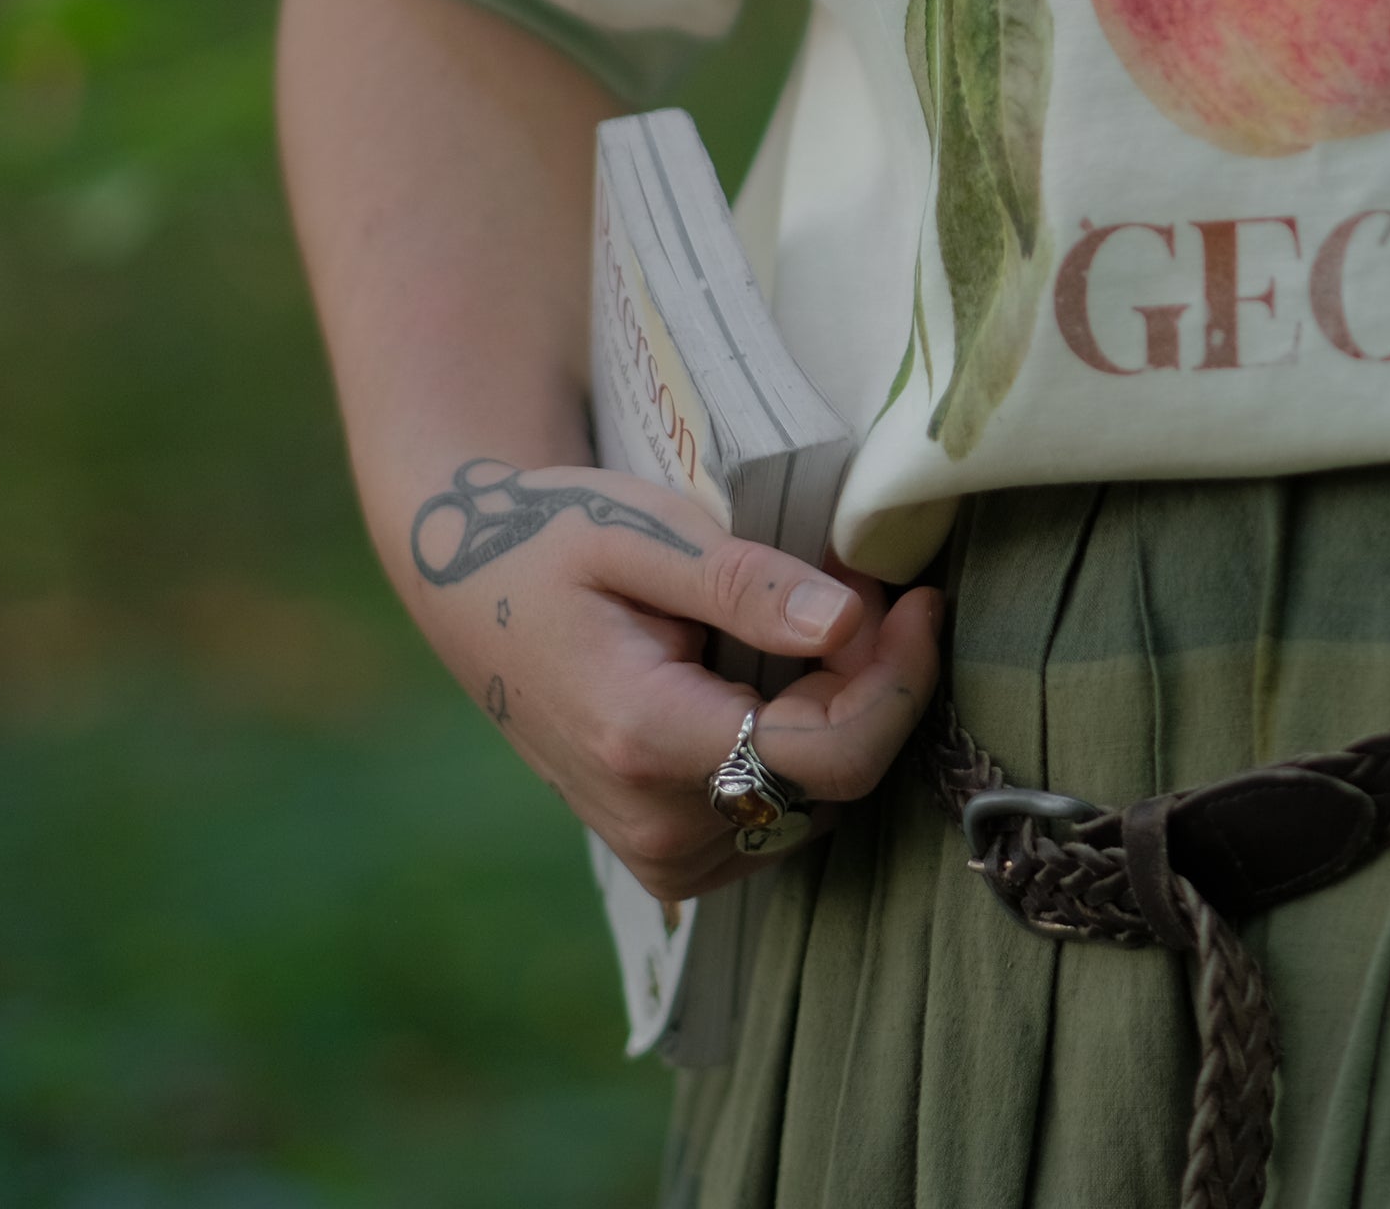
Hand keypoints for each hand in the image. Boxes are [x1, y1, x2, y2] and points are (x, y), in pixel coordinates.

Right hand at [403, 457, 942, 900]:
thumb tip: (849, 622)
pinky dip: (804, 750)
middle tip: (867, 592)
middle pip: (833, 781)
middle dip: (875, 685)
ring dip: (843, 716)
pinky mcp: (668, 858)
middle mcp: (655, 823)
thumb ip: (745, 583)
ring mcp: (659, 854)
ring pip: (816, 804)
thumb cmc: (549, 542)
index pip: (830, 756)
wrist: (470, 592)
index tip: (918, 601)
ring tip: (820, 625)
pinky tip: (787, 681)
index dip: (899, 682)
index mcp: (646, 741)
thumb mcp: (640, 532)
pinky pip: (780, 819)